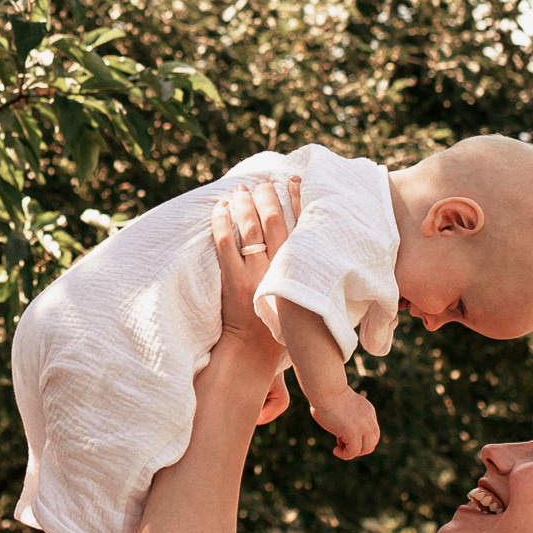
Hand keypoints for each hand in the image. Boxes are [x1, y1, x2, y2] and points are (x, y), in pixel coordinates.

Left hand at [209, 181, 298, 374]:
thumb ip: (307, 273)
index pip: (302, 226)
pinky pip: (225, 244)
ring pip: (250, 228)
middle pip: (275, 221)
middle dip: (268, 196)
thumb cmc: (280, 326)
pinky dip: (222, 223)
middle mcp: (280, 268)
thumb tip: (312, 249)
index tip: (293, 179)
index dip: (297, 199)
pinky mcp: (233, 280)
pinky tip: (220, 208)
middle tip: (262, 181)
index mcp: (300, 270)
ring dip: (245, 204)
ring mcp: (256, 273)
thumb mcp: (303, 296)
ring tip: (240, 188)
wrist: (253, 353)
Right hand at [308, 385, 380, 461]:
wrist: (326, 388)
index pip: (372, 432)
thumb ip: (343, 415)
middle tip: (342, 444)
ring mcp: (363, 426)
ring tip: (339, 448)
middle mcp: (369, 419)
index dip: (359, 438)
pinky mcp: (353, 432)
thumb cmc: (325, 394)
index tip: (343, 435)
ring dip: (353, 452)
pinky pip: (353, 452)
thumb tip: (337, 425)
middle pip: (373, 442)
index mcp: (367, 411)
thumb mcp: (340, 405)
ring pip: (367, 449)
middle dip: (358, 447)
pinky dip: (344, 455)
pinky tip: (335, 450)